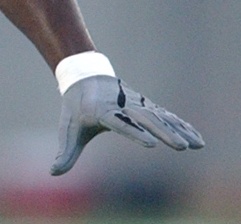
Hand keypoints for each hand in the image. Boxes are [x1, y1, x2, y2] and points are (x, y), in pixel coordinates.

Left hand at [51, 75, 203, 174]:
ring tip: (196, 145)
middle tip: (181, 147)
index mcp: (100, 110)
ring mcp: (135, 103)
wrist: (83, 77)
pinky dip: (181, 125)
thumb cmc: (75, 107)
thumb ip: (66, 153)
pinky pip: (165, 115)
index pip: (119, 122)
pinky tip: (197, 139)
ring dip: (178, 130)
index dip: (134, 132)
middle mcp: (121, 105)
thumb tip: (53, 172)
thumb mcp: (68, 129)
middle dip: (163, 132)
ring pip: (159, 116)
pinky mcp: (145, 105)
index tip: (151, 144)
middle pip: (144, 118)